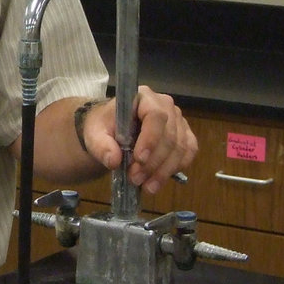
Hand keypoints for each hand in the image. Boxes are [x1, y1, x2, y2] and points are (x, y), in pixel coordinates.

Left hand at [80, 86, 196, 193]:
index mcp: (143, 97)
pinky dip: (175, 169)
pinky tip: (159, 181)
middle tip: (135, 179)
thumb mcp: (95, 134)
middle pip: (170, 135)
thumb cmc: (105, 127)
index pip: (155, 116)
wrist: (112, 131)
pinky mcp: (184, 136)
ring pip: (180, 147)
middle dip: (154, 162)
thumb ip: (101, 145)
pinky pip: (188, 153)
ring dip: (164, 171)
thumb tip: (114, 160)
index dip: (151, 139)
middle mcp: (166, 105)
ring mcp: (178, 121)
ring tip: (146, 187)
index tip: (139, 159)